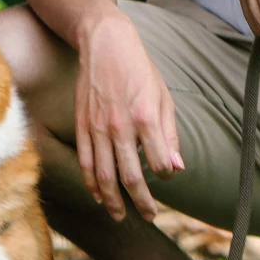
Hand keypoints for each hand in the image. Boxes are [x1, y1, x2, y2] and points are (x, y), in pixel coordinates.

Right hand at [74, 9, 182, 221]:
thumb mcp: (163, 97)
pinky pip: (85, 161)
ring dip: (114, 201)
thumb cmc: (139, 69)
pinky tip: (98, 196)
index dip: (165, 174)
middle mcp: (120, 126)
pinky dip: (90, 183)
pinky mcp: (82, 125)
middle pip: (130, 176)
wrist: (105, 43)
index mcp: (145, 117)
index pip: (159, 162)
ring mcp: (98, 127)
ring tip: (121, 216)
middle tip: (149, 216)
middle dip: (141, 201)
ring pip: (104, 175)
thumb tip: (177, 167)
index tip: (165, 174)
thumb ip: (169, 134)